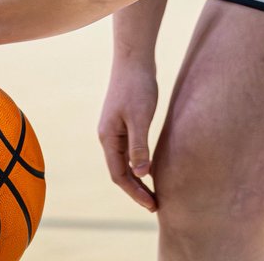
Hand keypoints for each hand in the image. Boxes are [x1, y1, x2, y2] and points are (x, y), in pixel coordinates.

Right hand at [97, 63, 158, 211]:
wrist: (134, 57)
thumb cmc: (137, 86)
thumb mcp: (140, 117)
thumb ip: (139, 145)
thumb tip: (141, 173)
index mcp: (108, 137)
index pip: (118, 175)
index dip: (134, 192)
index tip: (152, 204)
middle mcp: (108, 135)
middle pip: (120, 171)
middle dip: (136, 189)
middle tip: (156, 204)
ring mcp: (115, 128)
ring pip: (124, 161)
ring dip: (138, 177)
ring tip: (154, 192)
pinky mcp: (124, 120)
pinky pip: (130, 149)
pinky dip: (139, 162)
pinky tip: (152, 167)